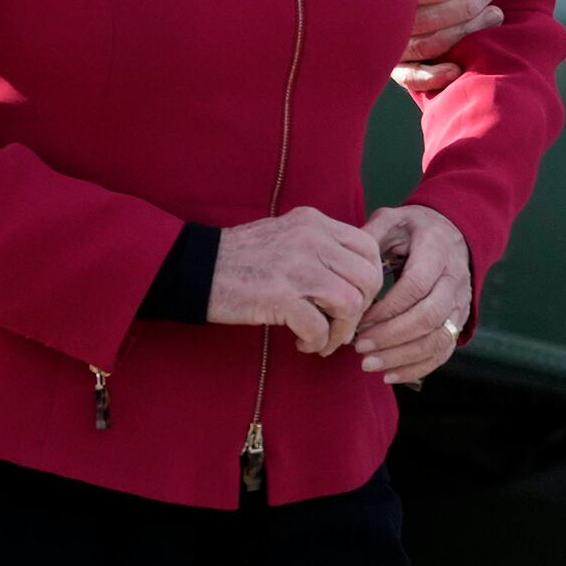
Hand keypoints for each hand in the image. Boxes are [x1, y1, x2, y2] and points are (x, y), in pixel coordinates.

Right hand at [212, 207, 383, 355]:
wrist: (195, 268)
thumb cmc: (241, 258)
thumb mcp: (286, 236)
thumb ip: (321, 248)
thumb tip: (354, 279)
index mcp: (315, 222)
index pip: (368, 248)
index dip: (370, 280)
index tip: (354, 301)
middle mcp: (311, 239)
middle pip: (367, 278)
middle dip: (361, 310)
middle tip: (341, 326)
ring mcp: (296, 266)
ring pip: (350, 303)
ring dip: (341, 331)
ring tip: (322, 340)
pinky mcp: (279, 295)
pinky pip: (320, 326)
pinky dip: (318, 342)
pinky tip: (303, 343)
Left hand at [353, 204, 471, 387]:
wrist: (451, 232)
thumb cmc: (413, 229)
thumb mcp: (391, 221)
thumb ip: (369, 237)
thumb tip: (344, 264)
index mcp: (437, 250)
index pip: (417, 285)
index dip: (387, 307)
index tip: (358, 319)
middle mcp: (455, 278)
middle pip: (430, 316)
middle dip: (391, 336)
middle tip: (359, 346)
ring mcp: (460, 303)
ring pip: (439, 338)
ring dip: (402, 356)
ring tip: (368, 363)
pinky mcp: (459, 321)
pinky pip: (443, 351)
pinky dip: (417, 368)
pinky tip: (389, 374)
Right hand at [396, 0, 501, 96]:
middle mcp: (382, 18)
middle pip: (429, 19)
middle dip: (467, 5)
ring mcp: (387, 45)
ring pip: (429, 44)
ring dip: (466, 31)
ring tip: (495, 14)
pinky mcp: (394, 66)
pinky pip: (411, 76)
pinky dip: (433, 76)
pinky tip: (457, 68)